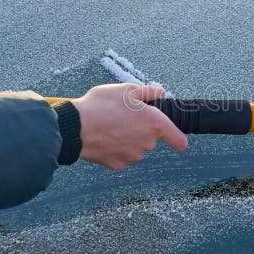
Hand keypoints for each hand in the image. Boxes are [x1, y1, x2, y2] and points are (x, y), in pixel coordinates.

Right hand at [72, 84, 187, 170]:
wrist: (74, 127)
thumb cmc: (100, 105)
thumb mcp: (126, 89)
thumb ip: (149, 92)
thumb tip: (160, 92)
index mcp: (154, 123)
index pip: (179, 140)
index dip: (178, 138)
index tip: (177, 139)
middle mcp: (147, 143)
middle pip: (152, 139)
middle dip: (142, 129)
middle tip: (124, 116)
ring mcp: (132, 156)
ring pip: (136, 147)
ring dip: (129, 139)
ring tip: (110, 125)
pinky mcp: (118, 164)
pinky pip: (122, 155)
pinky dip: (116, 148)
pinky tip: (104, 137)